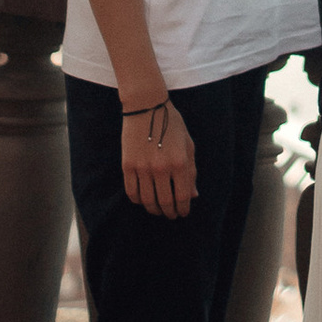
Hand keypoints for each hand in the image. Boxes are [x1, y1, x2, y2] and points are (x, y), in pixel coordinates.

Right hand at [121, 96, 197, 213]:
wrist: (146, 106)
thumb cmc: (171, 124)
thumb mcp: (188, 145)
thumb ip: (191, 171)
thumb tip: (193, 195)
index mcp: (180, 162)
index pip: (182, 197)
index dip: (183, 209)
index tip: (183, 212)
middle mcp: (161, 168)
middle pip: (165, 202)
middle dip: (169, 213)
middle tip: (171, 215)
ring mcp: (143, 167)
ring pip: (147, 200)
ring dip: (154, 209)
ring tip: (158, 209)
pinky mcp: (128, 165)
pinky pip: (132, 192)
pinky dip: (138, 200)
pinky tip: (143, 200)